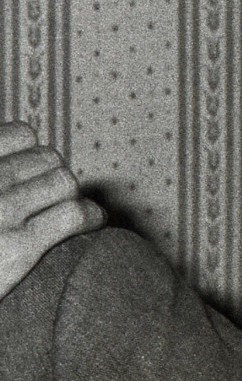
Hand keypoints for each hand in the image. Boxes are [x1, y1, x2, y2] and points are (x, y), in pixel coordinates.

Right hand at [0, 122, 102, 297]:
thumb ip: (4, 177)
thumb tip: (27, 150)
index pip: (21, 135)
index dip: (33, 154)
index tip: (35, 172)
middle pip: (48, 159)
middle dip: (56, 177)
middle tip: (54, 199)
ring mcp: (0, 209)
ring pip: (64, 182)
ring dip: (72, 197)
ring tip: (72, 211)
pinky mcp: (19, 244)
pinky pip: (74, 214)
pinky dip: (90, 216)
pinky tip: (92, 222)